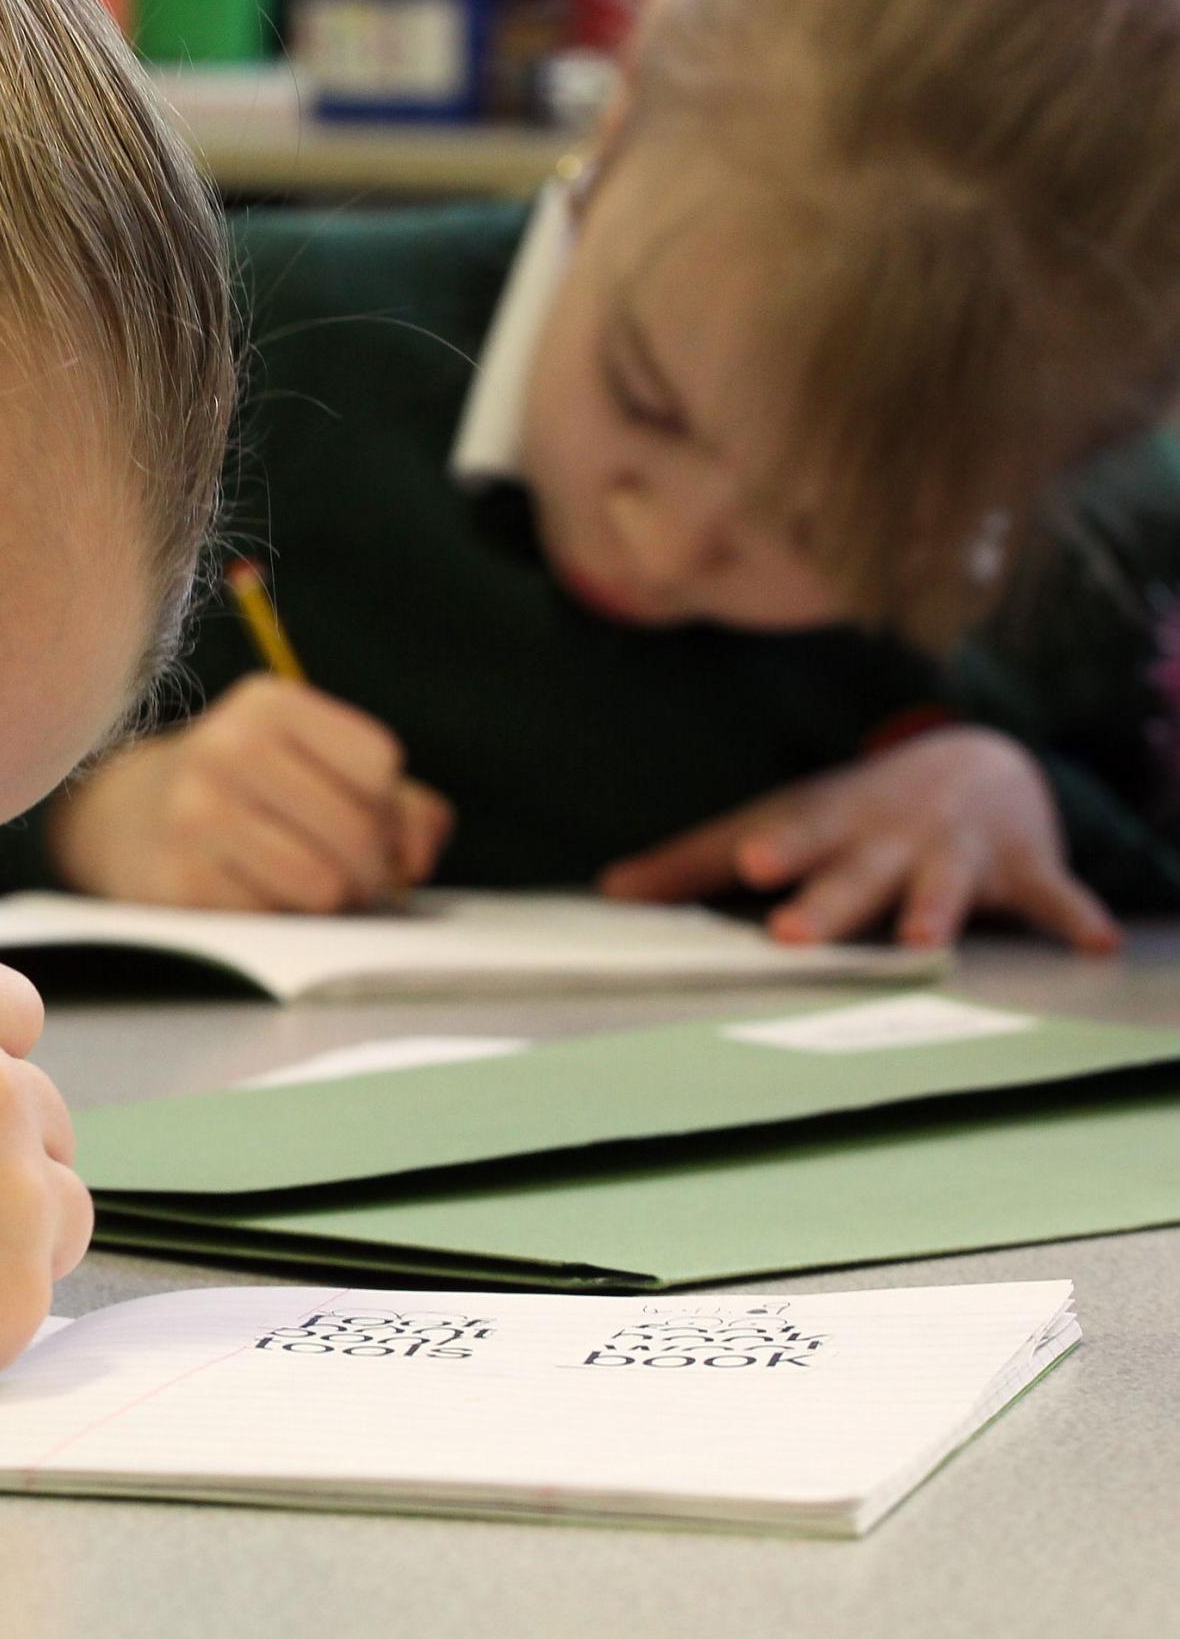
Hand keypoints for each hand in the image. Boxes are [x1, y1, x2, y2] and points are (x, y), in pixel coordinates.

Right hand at [44, 674, 452, 912]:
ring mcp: (193, 816)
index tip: (368, 822)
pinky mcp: (176, 882)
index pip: (377, 761)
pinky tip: (257, 899)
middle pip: (356, 831)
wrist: (126, 817)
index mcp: (267, 705)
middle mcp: (225, 748)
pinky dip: (280, 922)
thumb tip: (416, 859)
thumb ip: (396, 802)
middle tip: (355, 879)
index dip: (389, 808)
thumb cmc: (247, 789)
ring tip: (308, 888)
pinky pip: (275, 923)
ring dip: (332, 903)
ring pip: (323, 888)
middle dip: (372, 870)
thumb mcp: (314, 764)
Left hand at [600, 727, 1119, 953]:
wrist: (972, 763)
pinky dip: (1074, 916)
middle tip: (794, 926)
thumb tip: (609, 892)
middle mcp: (886, 838)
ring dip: (934, 912)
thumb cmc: (848, 812)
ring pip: (942, 887)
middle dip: (827, 900)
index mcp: (824, 827)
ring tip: (924, 940)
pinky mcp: (1021, 870)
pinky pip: (1051, 899)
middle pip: (853, 875)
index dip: (768, 848)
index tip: (750, 861)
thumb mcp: (778, 823)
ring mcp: (954, 853)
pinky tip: (1097, 941)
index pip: (790, 838)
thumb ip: (695, 865)